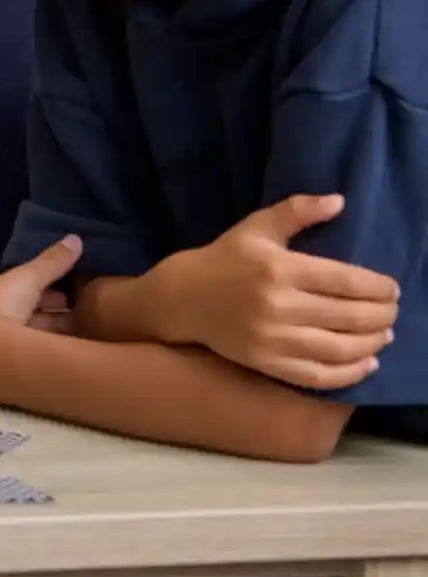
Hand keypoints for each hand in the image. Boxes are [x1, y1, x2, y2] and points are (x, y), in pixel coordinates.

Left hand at [0, 236, 84, 348]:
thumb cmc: (1, 305)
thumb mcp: (28, 278)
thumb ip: (51, 261)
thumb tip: (75, 238)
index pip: (15, 289)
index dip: (40, 289)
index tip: (65, 295)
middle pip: (21, 313)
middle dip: (47, 312)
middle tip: (79, 312)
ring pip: (26, 336)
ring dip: (50, 333)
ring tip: (82, 334)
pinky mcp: (0, 367)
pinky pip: (28, 355)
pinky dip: (47, 352)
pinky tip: (67, 355)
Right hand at [150, 195, 397, 389]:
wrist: (182, 298)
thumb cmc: (225, 259)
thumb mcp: (255, 228)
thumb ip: (296, 211)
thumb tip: (339, 201)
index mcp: (279, 268)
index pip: (346, 281)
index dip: (378, 287)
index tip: (392, 289)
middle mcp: (278, 305)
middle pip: (350, 316)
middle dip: (382, 315)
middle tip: (392, 311)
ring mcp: (273, 339)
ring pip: (341, 348)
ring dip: (373, 343)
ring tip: (384, 334)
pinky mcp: (268, 363)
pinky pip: (320, 375)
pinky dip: (351, 372)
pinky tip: (367, 362)